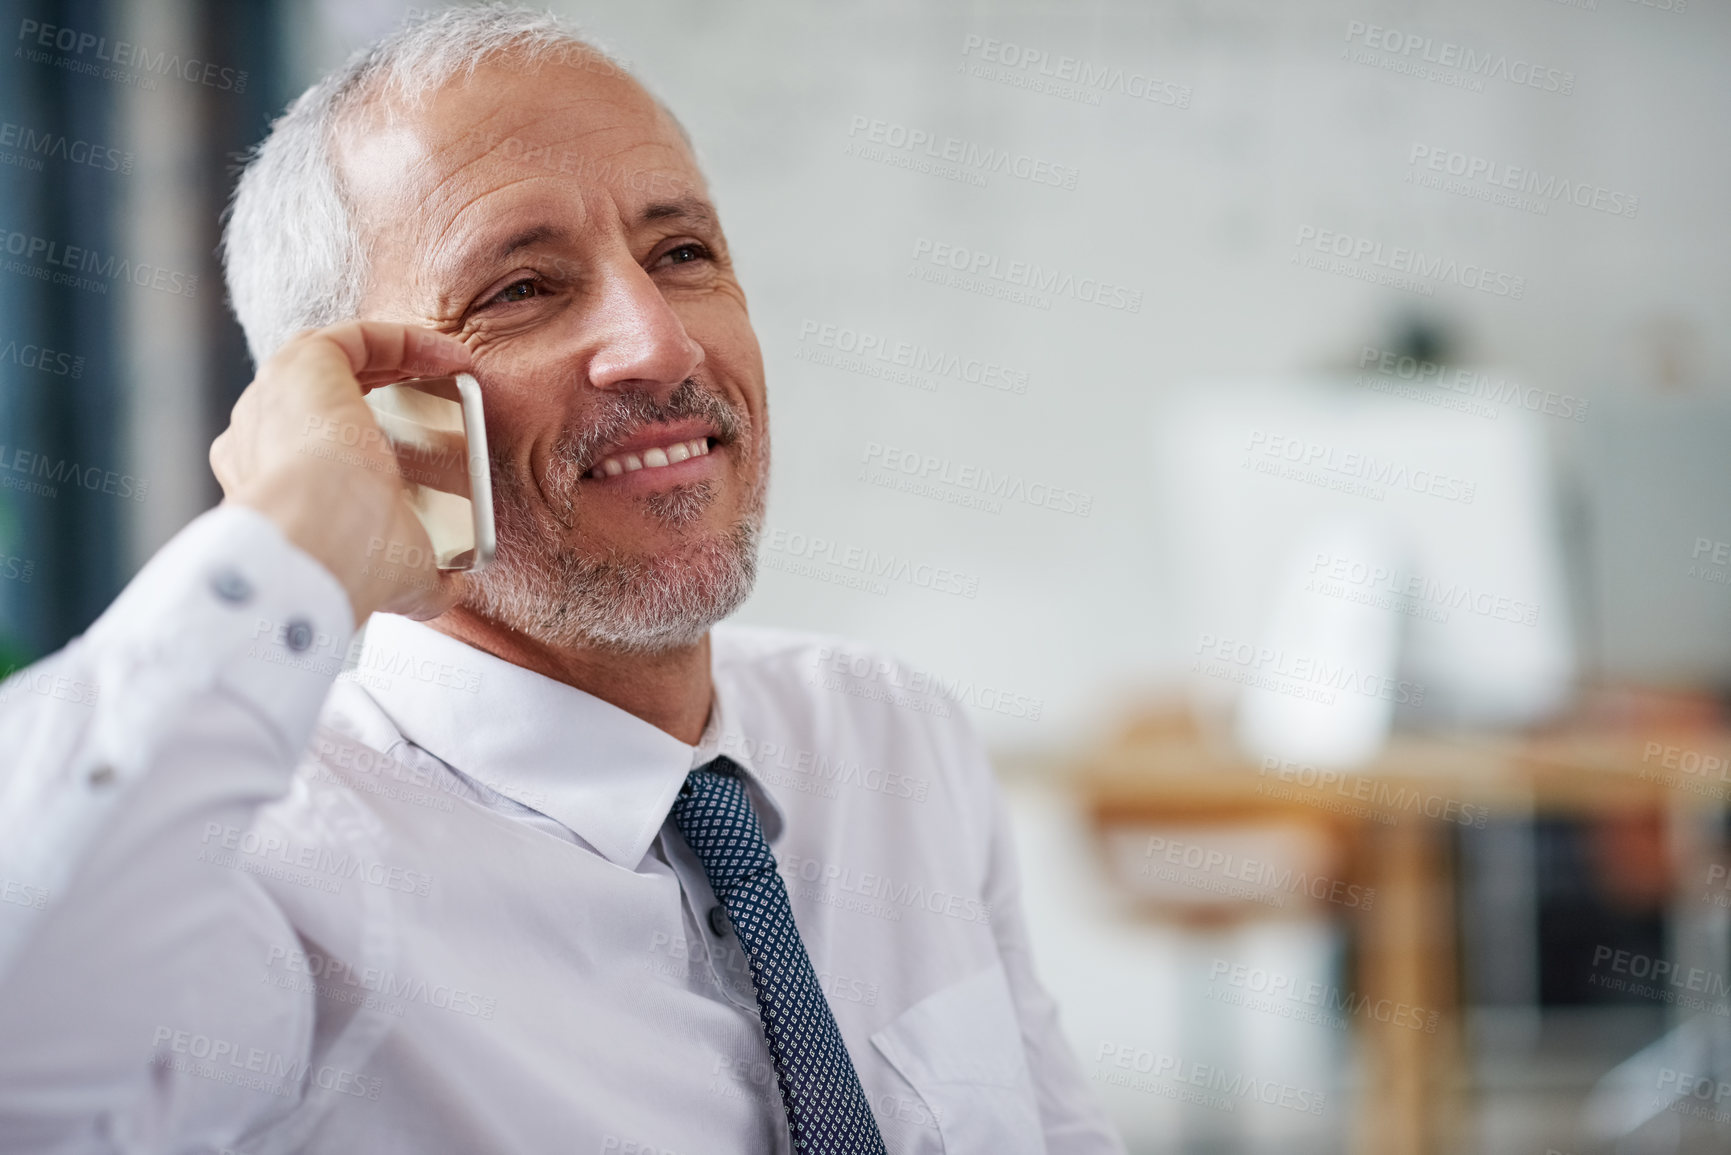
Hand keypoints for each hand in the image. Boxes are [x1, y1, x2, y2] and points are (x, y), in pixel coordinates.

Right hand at [209, 322, 474, 626]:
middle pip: (322, 395)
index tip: (425, 437)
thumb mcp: (394, 576)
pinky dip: (404, 339)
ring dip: (394, 355)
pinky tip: (450, 355)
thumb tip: (450, 594)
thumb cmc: (347, 566)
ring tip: (447, 365)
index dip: (366, 432)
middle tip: (437, 394)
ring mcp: (276, 396)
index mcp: (271, 485)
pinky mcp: (303, 363)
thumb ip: (420, 582)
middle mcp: (262, 436)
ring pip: (335, 358)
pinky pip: (356, 336)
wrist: (318, 544)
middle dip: (379, 387)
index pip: (310, 446)